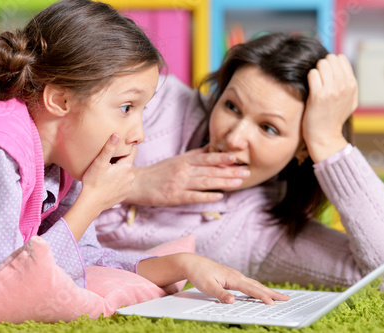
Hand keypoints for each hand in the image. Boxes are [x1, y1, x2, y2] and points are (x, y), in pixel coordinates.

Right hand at [64, 134, 136, 240]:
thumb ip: (109, 148)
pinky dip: (118, 182)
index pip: (132, 151)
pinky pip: (123, 184)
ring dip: (119, 172)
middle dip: (120, 161)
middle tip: (107, 162)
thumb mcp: (100, 162)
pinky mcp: (124, 194)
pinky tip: (108, 183)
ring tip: (106, 173)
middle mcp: (131, 177)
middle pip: (127, 163)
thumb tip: (117, 135)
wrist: (91, 203)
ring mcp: (128, 186)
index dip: (125, 148)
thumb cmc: (93, 181)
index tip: (117, 148)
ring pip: (126, 174)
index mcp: (126, 167)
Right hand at [128, 146, 249, 205]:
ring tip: (239, 182)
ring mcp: (179, 183)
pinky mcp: (174, 197)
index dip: (222, 157)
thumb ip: (195, 155)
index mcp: (184, 161)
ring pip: (205, 182)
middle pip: (210, 170)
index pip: (207, 158)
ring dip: (223, 182)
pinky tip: (219, 196)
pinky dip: (206, 196)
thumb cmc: (159, 171)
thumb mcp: (177, 159)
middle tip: (247, 172)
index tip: (237, 157)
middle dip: (230, 171)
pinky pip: (193, 196)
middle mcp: (183, 170)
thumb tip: (213, 148)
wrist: (137, 183)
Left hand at [137, 253, 288, 304]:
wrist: (192, 263)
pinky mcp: (232, 277)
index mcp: (233, 278)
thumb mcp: (208, 286)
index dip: (262, 297)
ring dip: (268, 291)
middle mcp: (237, 276)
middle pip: (258, 286)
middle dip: (272, 293)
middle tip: (287, 298)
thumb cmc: (199, 274)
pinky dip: (259, 288)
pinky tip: (261, 292)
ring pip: (255, 284)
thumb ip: (221, 294)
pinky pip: (250, 284)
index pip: (251, 289)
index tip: (273, 303)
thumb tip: (232, 301)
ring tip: (279, 296)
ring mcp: (236, 276)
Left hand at [303, 54, 357, 162]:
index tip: (327, 73)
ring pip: (321, 64)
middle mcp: (344, 86)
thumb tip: (343, 69)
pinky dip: (310, 78)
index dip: (331, 63)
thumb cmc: (334, 119)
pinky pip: (312, 74)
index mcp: (352, 85)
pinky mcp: (318, 95)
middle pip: (330, 59)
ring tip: (315, 84)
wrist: (325, 137)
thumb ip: (349, 84)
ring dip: (315, 71)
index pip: (341, 58)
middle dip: (322, 65)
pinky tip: (310, 88)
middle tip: (319, 79)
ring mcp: (332, 90)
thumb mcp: (350, 101)